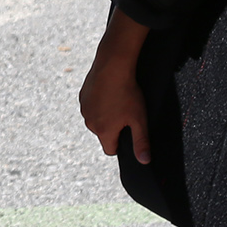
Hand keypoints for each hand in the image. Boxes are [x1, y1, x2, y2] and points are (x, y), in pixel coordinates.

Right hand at [79, 8, 151, 163]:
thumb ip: (141, 142)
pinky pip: (91, 106)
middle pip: (103, 134)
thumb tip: (144, 161)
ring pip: (96, 119)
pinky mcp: (82, 96)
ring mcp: (84, 108)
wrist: (112, 65)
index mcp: (103, 131)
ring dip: (105, 115)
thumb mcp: (139, 119)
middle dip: (113, 128)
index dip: (121, 144)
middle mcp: (90, 123)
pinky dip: (99, 103)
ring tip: (118, 101)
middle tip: (127, 113)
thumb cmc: (128, 93)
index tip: (129, 131)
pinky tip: (109, 92)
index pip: (110, 150)